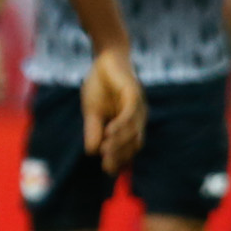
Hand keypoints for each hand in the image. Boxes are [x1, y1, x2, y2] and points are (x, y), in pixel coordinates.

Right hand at [80, 46, 144, 175]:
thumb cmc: (100, 85)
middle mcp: (137, 118)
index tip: (108, 170)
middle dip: (121, 155)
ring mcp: (138, 107)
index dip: (120, 160)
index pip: (128, 148)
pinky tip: (110, 131)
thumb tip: (91, 152)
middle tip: (106, 165)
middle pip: (134, 143)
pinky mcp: (134, 94)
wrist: (105, 59)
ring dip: (120, 143)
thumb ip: (94, 131)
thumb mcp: (92, 112)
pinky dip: (121, 124)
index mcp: (129, 124)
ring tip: (105, 151)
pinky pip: (131, 113)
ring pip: (133, 130)